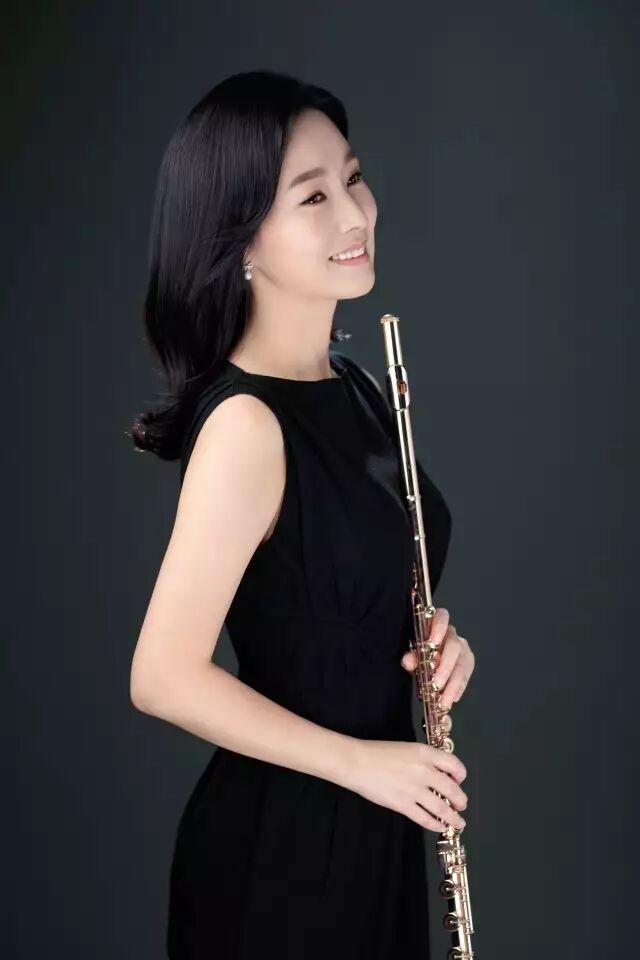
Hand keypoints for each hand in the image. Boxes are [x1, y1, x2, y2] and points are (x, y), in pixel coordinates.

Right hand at [343, 738, 467, 832]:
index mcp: (425, 753)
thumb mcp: (407, 748)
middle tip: (461, 805)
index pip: (454, 765)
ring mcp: (415, 790)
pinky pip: (425, 818)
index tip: (459, 781)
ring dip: (453, 817)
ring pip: (442, 808)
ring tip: (458, 822)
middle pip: (452, 789)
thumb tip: (438, 776)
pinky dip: (435, 824)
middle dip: (460, 800)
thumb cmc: (379, 752)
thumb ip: (424, 760)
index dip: (460, 775)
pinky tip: (439, 826)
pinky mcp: (404, 805)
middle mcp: (425, 771)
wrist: (358, 763)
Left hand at [401, 607, 475, 709]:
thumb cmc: (418, 653)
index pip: (441, 617)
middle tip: (436, 684)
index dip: (439, 627)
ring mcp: (462, 648)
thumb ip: (410, 656)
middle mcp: (451, 635)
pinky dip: (458, 687)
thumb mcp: (412, 654)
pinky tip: (452, 698)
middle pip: (454, 646)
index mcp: (435, 625)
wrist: (427, 661)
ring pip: (462, 664)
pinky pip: (466, 675)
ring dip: (453, 684)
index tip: (433, 643)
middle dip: (445, 667)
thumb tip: (408, 660)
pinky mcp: (467, 662)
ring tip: (443, 700)